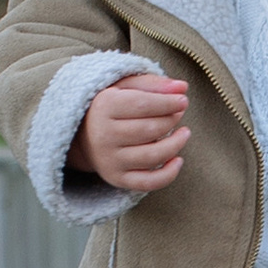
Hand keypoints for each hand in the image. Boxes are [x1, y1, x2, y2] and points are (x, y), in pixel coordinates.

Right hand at [72, 72, 190, 193]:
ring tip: (184, 133)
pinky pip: (148, 182)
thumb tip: (182, 87)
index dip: (168, 102)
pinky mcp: (117, 178)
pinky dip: (169, 174)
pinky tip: (178, 160)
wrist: (84, 135)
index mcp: (104, 107)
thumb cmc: (111, 106)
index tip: (182, 100)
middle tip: (179, 113)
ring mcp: (110, 160)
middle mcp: (104, 135)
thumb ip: (153, 84)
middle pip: (150, 129)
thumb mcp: (125, 87)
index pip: (144, 104)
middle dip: (171, 120)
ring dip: (176, 144)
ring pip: (153, 156)